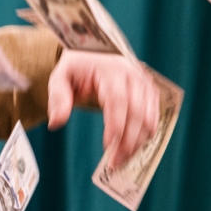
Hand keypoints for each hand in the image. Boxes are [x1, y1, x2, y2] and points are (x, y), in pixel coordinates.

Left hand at [46, 50, 159, 169]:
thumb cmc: (75, 65)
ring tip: (123, 160)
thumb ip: (58, 99)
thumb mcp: (59, 77)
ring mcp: (144, 82)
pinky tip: (135, 147)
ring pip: (149, 116)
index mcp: (110, 70)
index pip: (117, 100)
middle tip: (115, 163)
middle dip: (128, 140)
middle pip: (136, 112)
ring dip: (139, 141)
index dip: (116, 125)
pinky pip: (154, 114)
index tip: (108, 146)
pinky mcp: (149, 90)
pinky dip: (147, 133)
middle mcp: (132, 75)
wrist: (94, 47)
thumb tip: (56, 123)